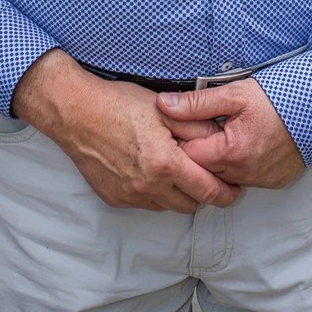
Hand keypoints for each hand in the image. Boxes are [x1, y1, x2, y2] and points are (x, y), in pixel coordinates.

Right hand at [11, 49, 240, 213]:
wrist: (76, 113)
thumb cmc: (119, 104)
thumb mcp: (164, 109)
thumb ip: (196, 127)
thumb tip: (220, 139)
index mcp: (164, 163)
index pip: (206, 191)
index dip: (225, 194)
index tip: (235, 190)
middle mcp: (147, 186)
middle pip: (189, 205)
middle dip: (202, 194)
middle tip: (208, 176)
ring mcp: (129, 195)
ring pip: (167, 207)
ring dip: (177, 194)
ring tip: (177, 170)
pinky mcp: (113, 198)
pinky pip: (144, 204)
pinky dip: (154, 193)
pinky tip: (151, 171)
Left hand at [157, 78, 304, 187]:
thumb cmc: (279, 96)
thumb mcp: (235, 93)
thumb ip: (196, 102)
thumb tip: (163, 105)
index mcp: (231, 153)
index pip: (187, 157)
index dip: (179, 140)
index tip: (179, 126)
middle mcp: (244, 174)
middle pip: (204, 172)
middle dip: (197, 152)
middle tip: (201, 130)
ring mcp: (260, 180)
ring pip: (224, 178)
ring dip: (218, 161)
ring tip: (222, 135)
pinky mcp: (274, 182)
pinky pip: (246, 179)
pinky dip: (239, 166)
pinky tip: (243, 145)